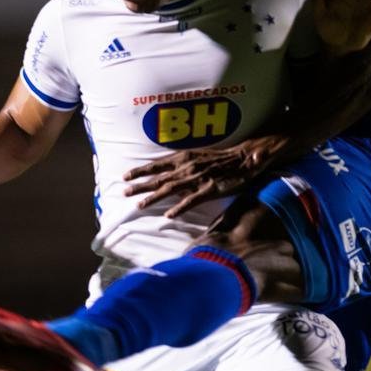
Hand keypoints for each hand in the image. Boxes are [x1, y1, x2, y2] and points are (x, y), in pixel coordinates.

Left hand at [123, 137, 285, 217]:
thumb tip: (168, 173)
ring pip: (171, 188)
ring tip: (139, 205)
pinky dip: (179, 206)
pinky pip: (192, 199)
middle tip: (124, 191)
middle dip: (141, 185)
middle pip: (159, 177)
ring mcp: (199, 178)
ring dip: (154, 196)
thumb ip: (183, 165)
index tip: (125, 176)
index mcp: (185, 156)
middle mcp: (188, 166)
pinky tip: (169, 214)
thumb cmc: (222, 158)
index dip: (141, 170)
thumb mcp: (199, 156)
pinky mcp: (211, 189)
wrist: (246, 157)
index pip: (158, 164)